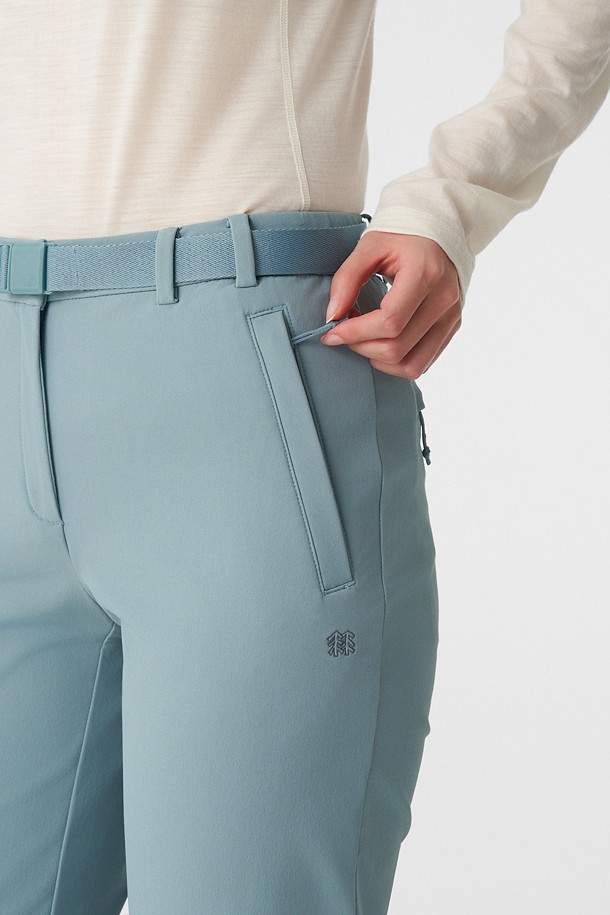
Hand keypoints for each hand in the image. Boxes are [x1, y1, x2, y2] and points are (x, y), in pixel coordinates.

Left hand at [320, 231, 462, 377]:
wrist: (439, 228)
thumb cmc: (401, 234)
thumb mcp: (370, 246)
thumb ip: (347, 279)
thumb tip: (332, 317)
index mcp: (426, 275)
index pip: (389, 322)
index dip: (355, 333)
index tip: (331, 332)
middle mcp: (445, 300)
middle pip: (397, 347)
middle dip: (361, 347)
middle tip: (345, 332)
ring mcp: (452, 316)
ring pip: (412, 365)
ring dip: (379, 361)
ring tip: (364, 340)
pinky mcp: (452, 327)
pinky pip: (423, 363)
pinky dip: (396, 362)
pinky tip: (381, 342)